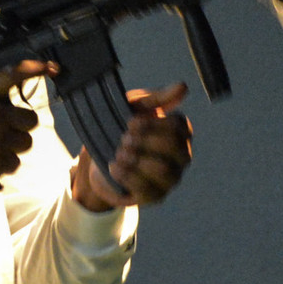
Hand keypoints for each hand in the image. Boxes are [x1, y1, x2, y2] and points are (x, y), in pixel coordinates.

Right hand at [0, 61, 48, 198]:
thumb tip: (5, 101)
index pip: (10, 76)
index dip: (32, 69)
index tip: (50, 67)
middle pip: (29, 119)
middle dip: (19, 127)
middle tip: (2, 132)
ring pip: (24, 142)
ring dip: (13, 147)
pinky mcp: (1, 162)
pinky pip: (15, 162)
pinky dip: (3, 165)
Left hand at [71, 82, 191, 210]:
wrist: (99, 159)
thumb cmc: (122, 129)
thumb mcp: (134, 108)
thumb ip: (157, 98)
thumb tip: (183, 87)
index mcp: (180, 133)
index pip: (179, 127)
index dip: (153, 125)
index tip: (130, 123)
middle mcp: (181, 157)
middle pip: (173, 148)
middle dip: (145, 142)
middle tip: (123, 139)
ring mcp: (170, 179)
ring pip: (163, 170)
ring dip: (136, 159)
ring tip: (119, 154)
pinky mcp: (155, 197)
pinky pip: (147, 189)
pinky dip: (127, 176)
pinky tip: (114, 167)